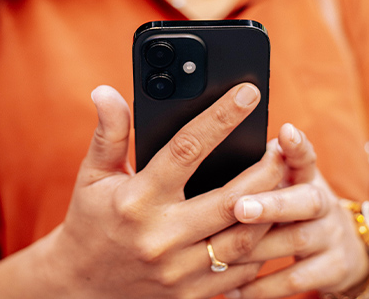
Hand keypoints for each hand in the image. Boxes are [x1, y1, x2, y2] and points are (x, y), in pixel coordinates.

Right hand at [47, 83, 286, 298]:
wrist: (83, 290)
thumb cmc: (91, 223)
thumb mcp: (93, 176)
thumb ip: (109, 133)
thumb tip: (106, 91)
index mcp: (138, 200)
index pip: (186, 149)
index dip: (221, 117)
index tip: (247, 94)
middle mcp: (162, 237)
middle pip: (232, 199)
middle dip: (266, 169)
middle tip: (283, 146)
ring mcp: (180, 271)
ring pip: (245, 239)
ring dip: (272, 208)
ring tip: (285, 181)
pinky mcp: (193, 296)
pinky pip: (241, 270)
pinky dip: (260, 245)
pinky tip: (270, 222)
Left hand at [225, 124, 368, 298]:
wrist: (347, 251)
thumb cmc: (296, 209)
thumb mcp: (288, 184)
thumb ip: (264, 168)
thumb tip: (221, 140)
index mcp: (308, 177)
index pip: (306, 155)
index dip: (298, 145)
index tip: (285, 132)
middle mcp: (324, 203)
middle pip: (306, 201)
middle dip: (273, 204)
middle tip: (240, 207)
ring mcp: (331, 237)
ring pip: (296, 241)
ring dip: (257, 248)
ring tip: (223, 253)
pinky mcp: (332, 269)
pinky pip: (295, 280)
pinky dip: (262, 287)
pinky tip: (233, 289)